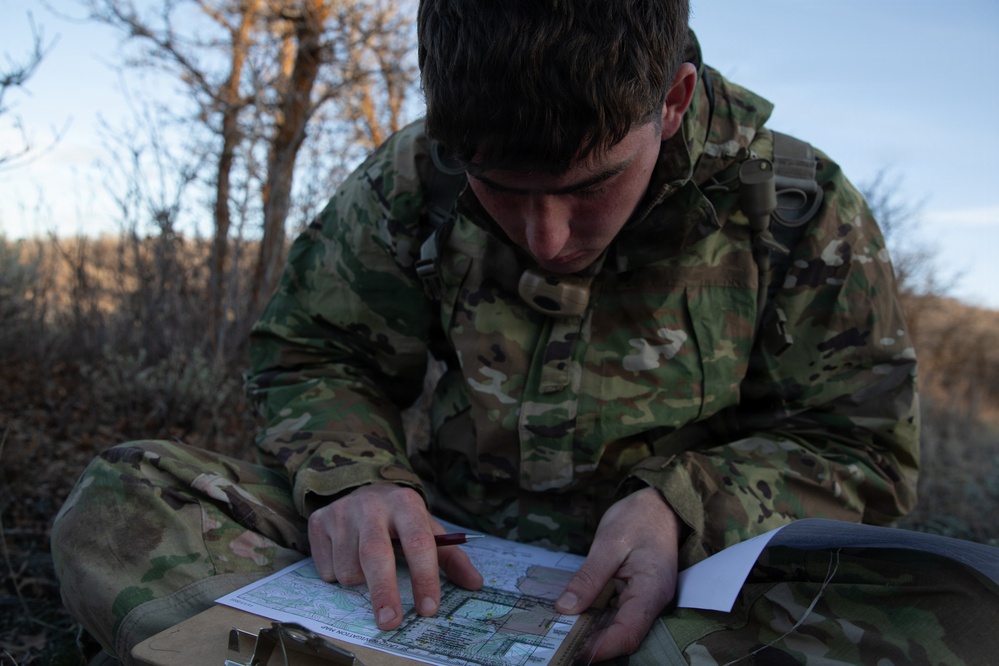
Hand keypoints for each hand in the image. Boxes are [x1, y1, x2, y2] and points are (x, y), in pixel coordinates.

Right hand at [307, 484, 482, 629]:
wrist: (362, 489)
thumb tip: (475, 583)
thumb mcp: (427, 529)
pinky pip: (327, 569)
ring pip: (349, 569)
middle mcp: (372, 505)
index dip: (424, 578)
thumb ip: (452, 557)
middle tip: (391, 623)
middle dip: (384, 593)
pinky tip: (347, 557)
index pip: (418, 543)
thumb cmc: (401, 519)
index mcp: (406, 503)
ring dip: (361, 584)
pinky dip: (338, 576)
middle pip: (376, 555)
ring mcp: (342, 512)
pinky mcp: (318, 521)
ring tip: (369, 567)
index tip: (428, 609)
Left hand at [555, 487, 679, 660]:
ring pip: (619, 629)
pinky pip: (617, 615)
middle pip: (624, 636)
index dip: (603, 648)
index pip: (629, 633)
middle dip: (594, 646)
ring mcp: (646, 601)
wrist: (659, 505)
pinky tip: (575, 620)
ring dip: (593, 635)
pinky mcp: (636, 596)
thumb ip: (589, 577)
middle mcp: (652, 602)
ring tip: (561, 637)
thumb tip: (565, 608)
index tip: (576, 654)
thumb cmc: (638, 518)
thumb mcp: (608, 542)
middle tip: (561, 647)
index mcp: (651, 590)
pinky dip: (597, 620)